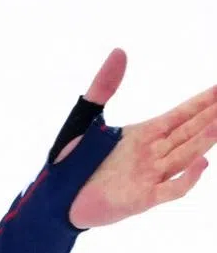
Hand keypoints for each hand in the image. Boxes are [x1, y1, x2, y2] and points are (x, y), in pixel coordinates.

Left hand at [55, 48, 215, 227]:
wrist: (52, 200)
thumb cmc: (68, 163)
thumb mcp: (83, 121)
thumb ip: (102, 88)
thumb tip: (119, 52)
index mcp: (142, 135)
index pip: (181, 115)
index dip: (204, 101)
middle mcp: (151, 154)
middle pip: (190, 131)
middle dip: (213, 115)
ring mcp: (148, 177)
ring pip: (186, 155)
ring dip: (206, 139)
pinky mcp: (140, 199)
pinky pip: (171, 190)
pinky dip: (187, 178)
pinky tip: (202, 162)